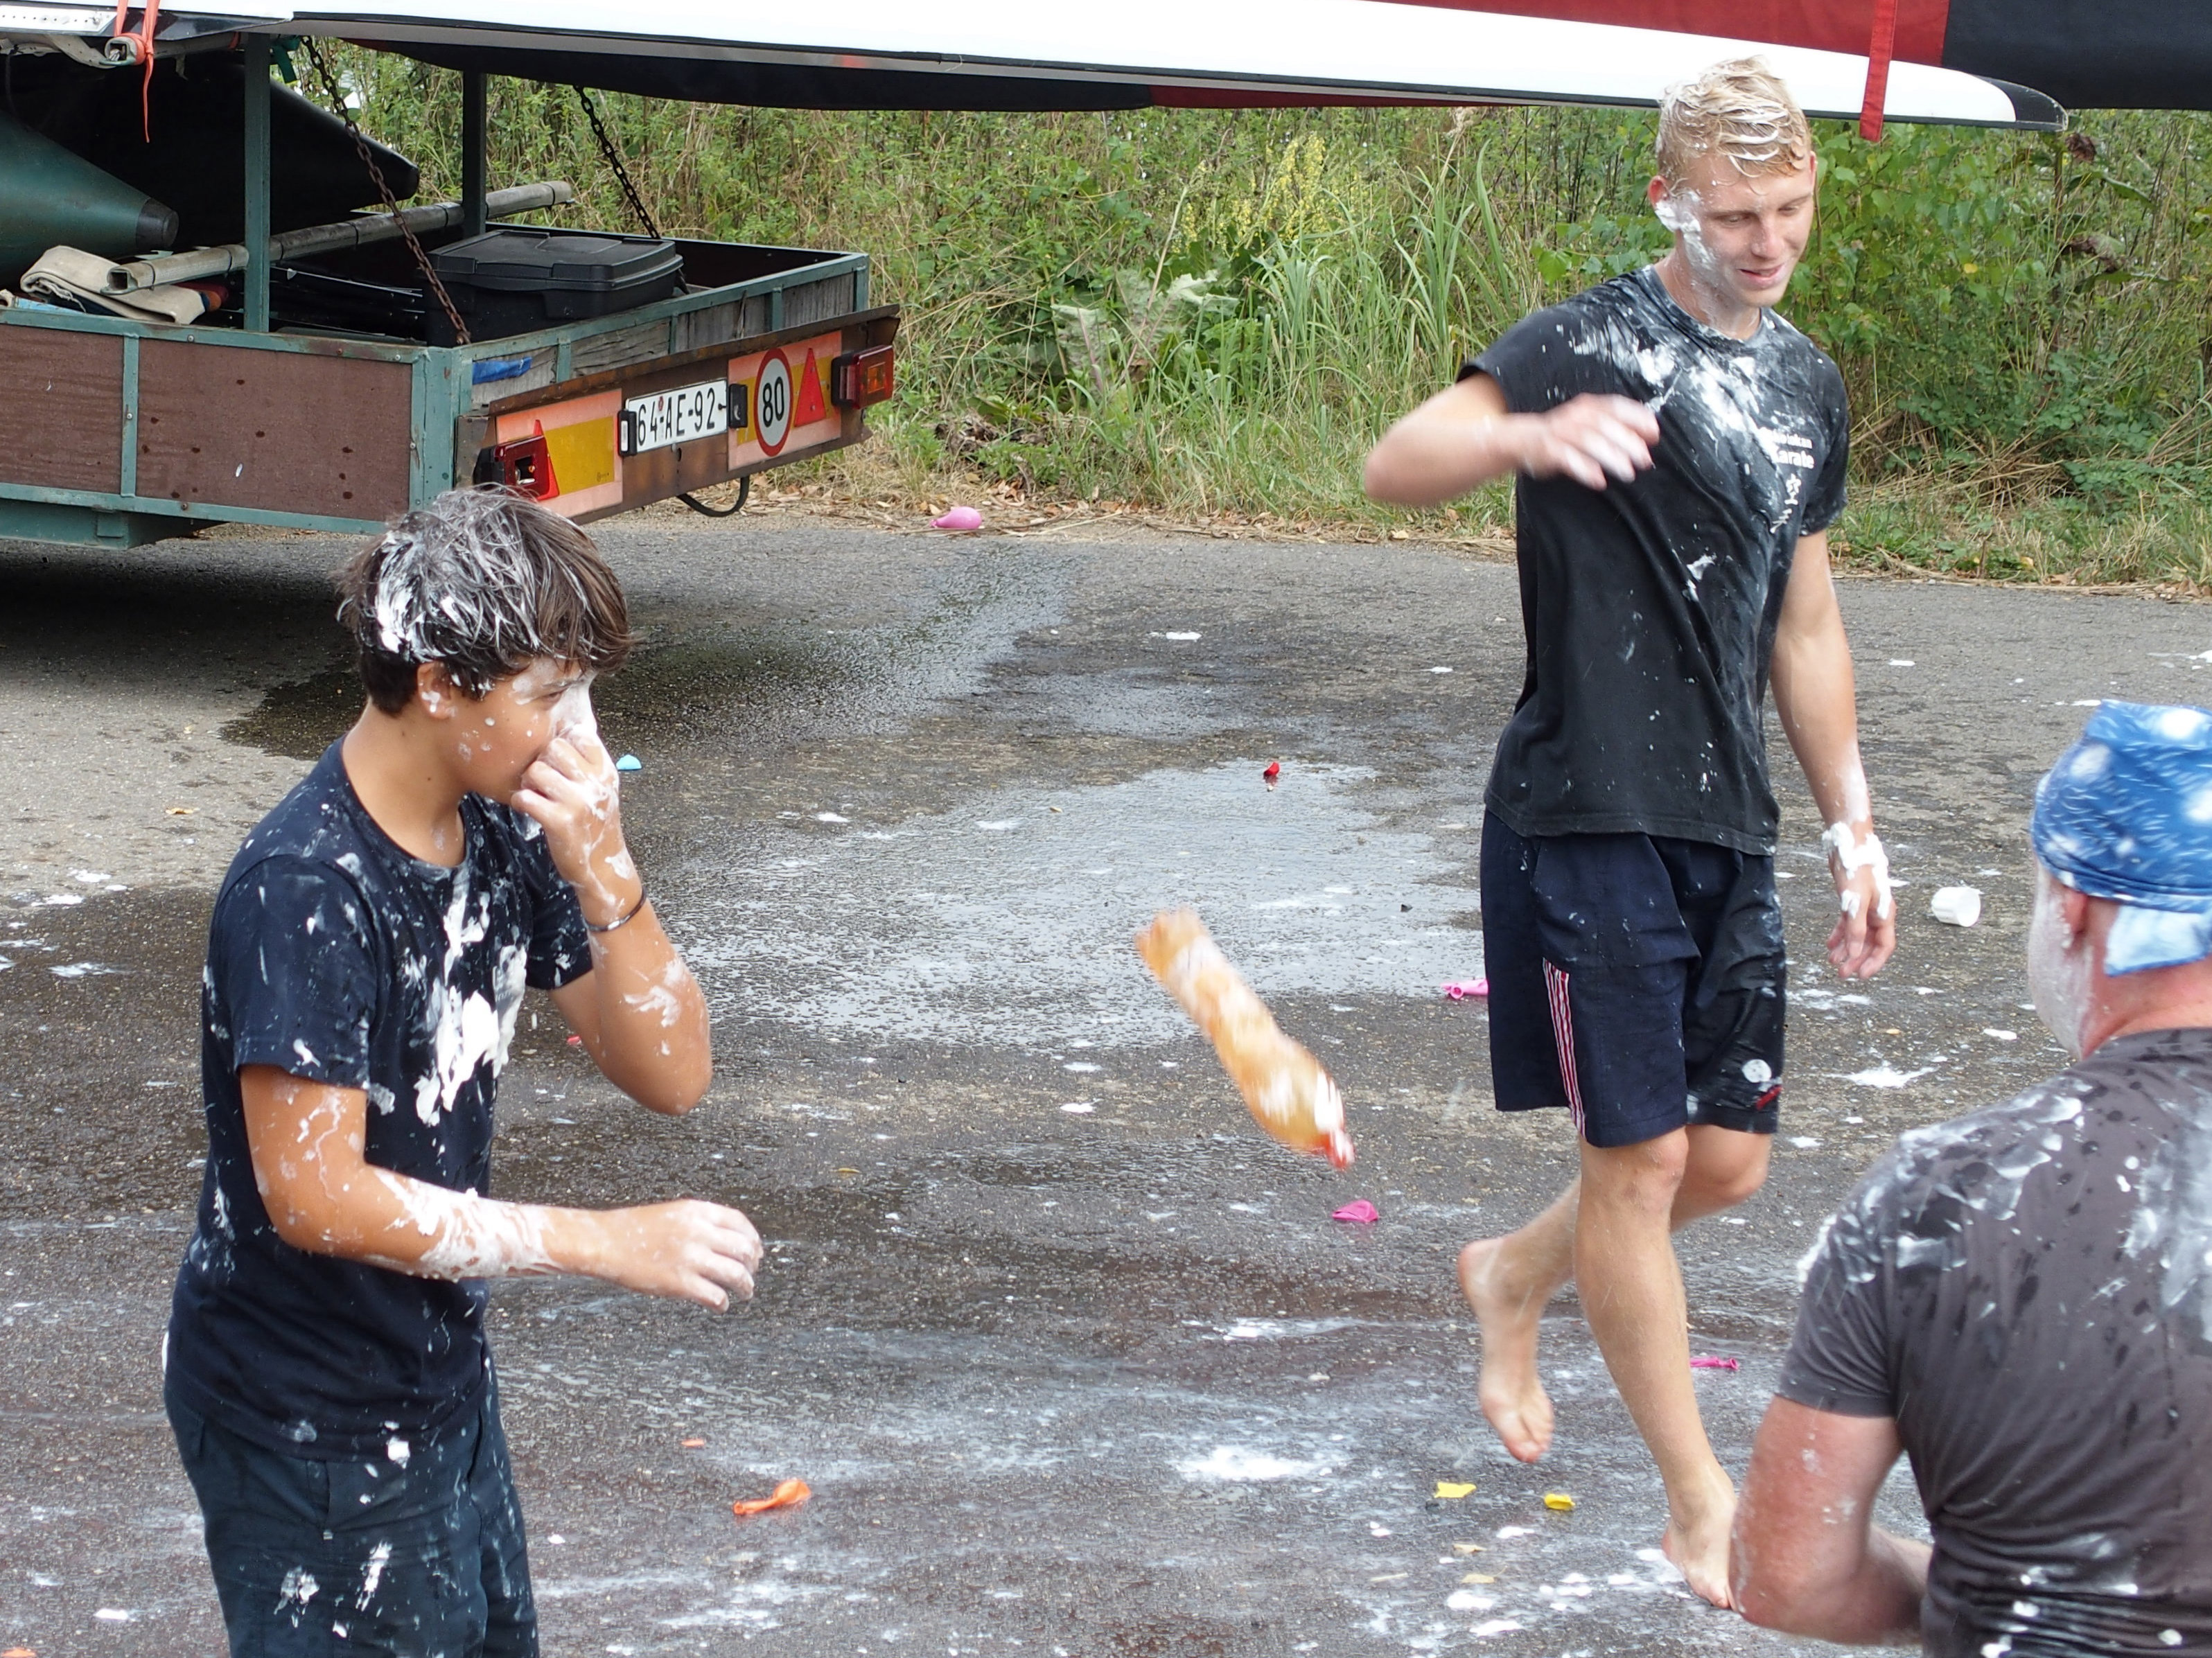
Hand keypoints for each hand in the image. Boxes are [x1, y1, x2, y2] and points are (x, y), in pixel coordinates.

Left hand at [512, 731, 637, 920]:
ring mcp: (578, 802)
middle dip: (543, 762)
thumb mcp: (604, 789)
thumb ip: (590, 763)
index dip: (563, 743)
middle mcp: (595, 782)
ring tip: (537, 796)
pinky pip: (525, 797)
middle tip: (544, 781)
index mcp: (606, 771)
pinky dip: (521, 803)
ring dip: (529, 783)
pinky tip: (528, 809)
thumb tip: (572, 727)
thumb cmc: (597, 824)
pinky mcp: (560, 821)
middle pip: (553, 748)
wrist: (602, 866)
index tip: (560, 762)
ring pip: (536, 771)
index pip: (580, 734)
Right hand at [588, 1200, 762, 1309]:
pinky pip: (715, 1295)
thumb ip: (701, 1223)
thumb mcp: (675, 1214)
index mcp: (698, 1211)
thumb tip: (728, 1241)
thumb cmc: (635, 1229)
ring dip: (746, 1286)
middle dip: (752, 1265)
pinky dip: (723, 1302)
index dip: (753, 1240)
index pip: (741, 1223)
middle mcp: (699, 1232)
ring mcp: (690, 1257)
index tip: (756, 1252)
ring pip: (736, 1274)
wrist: (605, 1242)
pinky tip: (720, 1305)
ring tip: (745, 1292)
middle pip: (743, 1249)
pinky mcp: (680, 1282)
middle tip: (751, 1275)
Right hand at [1517, 394, 1659, 488]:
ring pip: (1589, 442)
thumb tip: (1651, 435)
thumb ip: (1619, 427)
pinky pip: (1568, 459)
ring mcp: (1561, 433)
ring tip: (1627, 472)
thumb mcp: (1592, 423)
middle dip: (1627, 442)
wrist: (1525, 439)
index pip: (1616, 406)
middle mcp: (1576, 416)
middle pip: (1605, 425)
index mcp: (1589, 406)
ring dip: (1611, 457)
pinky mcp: (1548, 450)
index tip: (1654, 432)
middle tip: (1644, 459)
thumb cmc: (1566, 433)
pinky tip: (1598, 480)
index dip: (1636, 417)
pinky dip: (1584, 470)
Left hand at [1827, 861, 1895, 979]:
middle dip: (1856, 959)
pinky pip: (1848, 923)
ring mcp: (1865, 906)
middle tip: (1841, 974)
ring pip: (1857, 935)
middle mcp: (1877, 912)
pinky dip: (1840, 934)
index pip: (1885, 946)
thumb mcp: (1855, 902)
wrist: (1847, 843)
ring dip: (1846, 949)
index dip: (1874, 962)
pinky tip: (1829, 944)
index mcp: (1884, 913)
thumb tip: (1853, 954)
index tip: (1860, 975)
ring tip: (1832, 962)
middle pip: (1869, 943)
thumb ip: (1855, 929)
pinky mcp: (1852, 900)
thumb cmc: (1856, 868)